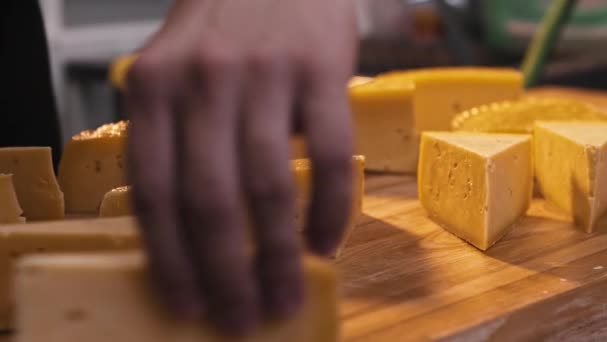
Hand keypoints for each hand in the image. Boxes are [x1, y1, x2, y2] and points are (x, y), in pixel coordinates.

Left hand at [125, 0, 357, 335]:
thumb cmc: (223, 36)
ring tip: (286, 293)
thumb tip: (192, 238)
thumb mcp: (174, 79)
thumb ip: (173, 145)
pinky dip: (329, 210)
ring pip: (268, 185)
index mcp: (152, 89)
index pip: (154, 193)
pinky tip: (326, 241)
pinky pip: (328, 156)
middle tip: (243, 316)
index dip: (172, 261)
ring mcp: (263, 73)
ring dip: (279, 255)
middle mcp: (201, 81)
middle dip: (227, 273)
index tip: (189, 305)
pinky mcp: (319, 69)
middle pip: (210, 199)